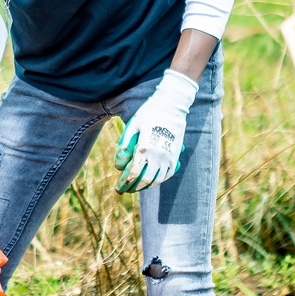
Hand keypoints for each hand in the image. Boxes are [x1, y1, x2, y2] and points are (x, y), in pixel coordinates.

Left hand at [115, 70, 197, 192]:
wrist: (172, 105)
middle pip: (145, 180)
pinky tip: (151, 180)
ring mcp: (169, 157)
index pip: (133, 174)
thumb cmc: (149, 113)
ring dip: (146, 186)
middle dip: (133, 188)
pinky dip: (158, 180)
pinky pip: (168, 174)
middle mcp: (158, 155)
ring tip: (136, 187)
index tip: (118, 187)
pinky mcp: (175, 156)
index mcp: (145, 148)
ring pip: (157, 180)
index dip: (125, 183)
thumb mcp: (132, 125)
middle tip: (125, 190)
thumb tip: (118, 165)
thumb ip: (124, 145)